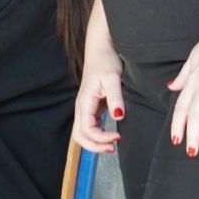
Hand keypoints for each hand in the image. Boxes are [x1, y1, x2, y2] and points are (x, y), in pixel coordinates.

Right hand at [72, 24, 124, 152]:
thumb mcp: (113, 78)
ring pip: (82, 133)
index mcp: (84, 101)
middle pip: (79, 135)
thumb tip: (118, 117)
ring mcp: (85, 108)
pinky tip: (110, 135)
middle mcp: (81, 107)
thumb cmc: (106, 61)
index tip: (118, 136)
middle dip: (94, 146)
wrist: (100, 49)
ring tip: (112, 145)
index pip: (86, 128)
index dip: (101, 137)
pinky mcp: (90, 107)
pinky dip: (97, 136)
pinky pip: (89, 127)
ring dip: (94, 142)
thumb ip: (115, 98)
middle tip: (113, 148)